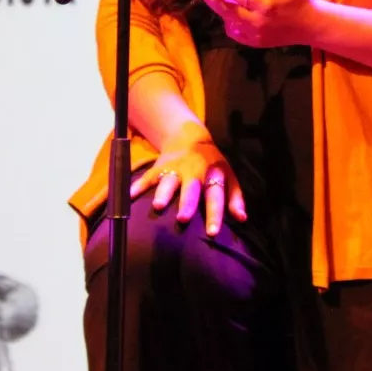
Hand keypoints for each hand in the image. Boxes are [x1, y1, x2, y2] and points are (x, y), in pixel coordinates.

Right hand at [129, 124, 246, 236]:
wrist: (189, 137)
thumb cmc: (212, 163)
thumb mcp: (227, 175)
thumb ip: (234, 197)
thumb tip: (242, 219)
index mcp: (213, 175)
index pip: (216, 195)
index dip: (215, 214)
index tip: (213, 233)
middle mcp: (194, 172)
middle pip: (191, 189)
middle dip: (187, 203)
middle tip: (183, 218)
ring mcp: (175, 168)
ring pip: (169, 181)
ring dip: (164, 193)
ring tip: (158, 206)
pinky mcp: (159, 166)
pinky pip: (148, 176)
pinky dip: (138, 186)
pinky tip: (129, 196)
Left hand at [190, 0, 321, 49]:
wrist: (311, 25)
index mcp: (263, 4)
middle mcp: (255, 21)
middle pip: (223, 7)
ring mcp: (254, 34)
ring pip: (226, 20)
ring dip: (218, 6)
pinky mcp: (255, 42)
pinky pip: (234, 32)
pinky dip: (228, 20)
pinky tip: (229, 11)